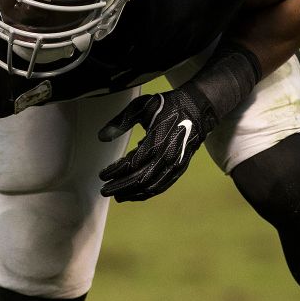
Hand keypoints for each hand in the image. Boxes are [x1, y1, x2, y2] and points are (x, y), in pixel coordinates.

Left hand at [98, 87, 214, 201]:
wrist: (198, 108)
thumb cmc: (168, 104)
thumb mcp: (141, 107)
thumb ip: (121, 122)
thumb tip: (101, 137)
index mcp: (157, 141)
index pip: (131, 164)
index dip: (114, 172)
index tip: (102, 174)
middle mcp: (167, 156)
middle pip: (139, 180)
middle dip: (120, 187)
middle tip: (104, 190)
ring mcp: (175, 164)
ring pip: (151, 187)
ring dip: (133, 194)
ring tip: (118, 196)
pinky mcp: (180, 168)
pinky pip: (162, 185)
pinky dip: (147, 193)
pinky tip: (136, 194)